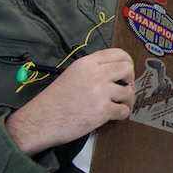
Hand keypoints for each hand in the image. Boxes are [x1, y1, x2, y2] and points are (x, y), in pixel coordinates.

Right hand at [6, 48, 134, 155]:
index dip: (127, 62)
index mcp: (87, 63)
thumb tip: (115, 72)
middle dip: (130, 80)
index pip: (118, 53)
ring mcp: (100, 93)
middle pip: (127, 69)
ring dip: (127, 100)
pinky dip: (122, 114)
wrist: (42, 119)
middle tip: (126, 89)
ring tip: (120, 104)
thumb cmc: (55, 100)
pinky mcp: (102, 111)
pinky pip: (124, 110)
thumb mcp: (72, 74)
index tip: (127, 72)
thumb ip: (92, 69)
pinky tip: (115, 114)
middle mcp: (95, 74)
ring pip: (128, 91)